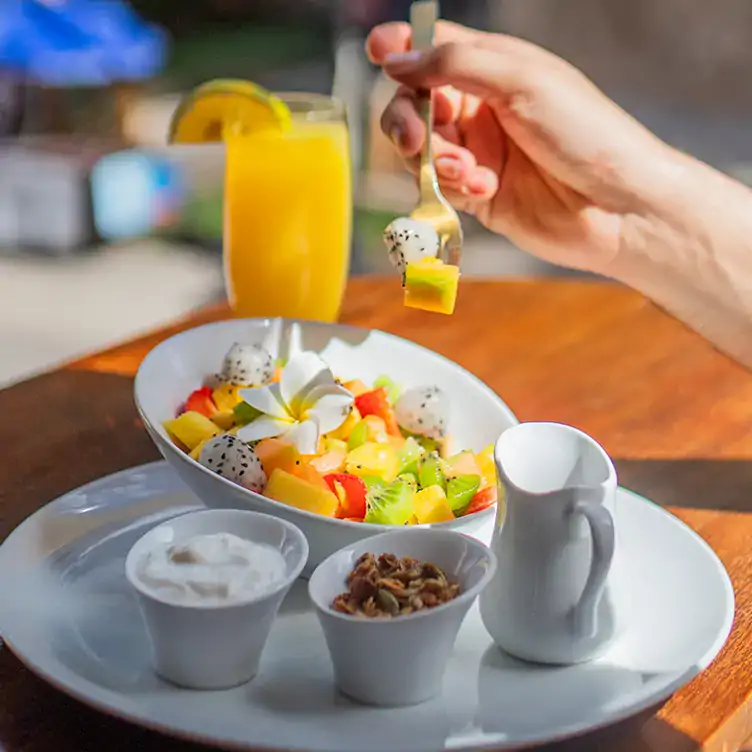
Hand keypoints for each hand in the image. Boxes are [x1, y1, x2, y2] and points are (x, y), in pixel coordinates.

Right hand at [366, 21, 680, 273]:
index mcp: (493, 67)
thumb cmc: (584, 131)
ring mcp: (478, 152)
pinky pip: (440, 187)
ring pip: (421, 150)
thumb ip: (454, 66)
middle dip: (406, 121)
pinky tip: (482, 188)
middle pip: (413, 104)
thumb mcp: (520, 81)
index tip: (376, 53)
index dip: (400, 50)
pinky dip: (452, 187)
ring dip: (435, 161)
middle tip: (413, 140)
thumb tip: (394, 61)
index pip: (433, 48)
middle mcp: (480, 107)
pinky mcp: (477, 194)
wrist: (618, 206)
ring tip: (467, 173)